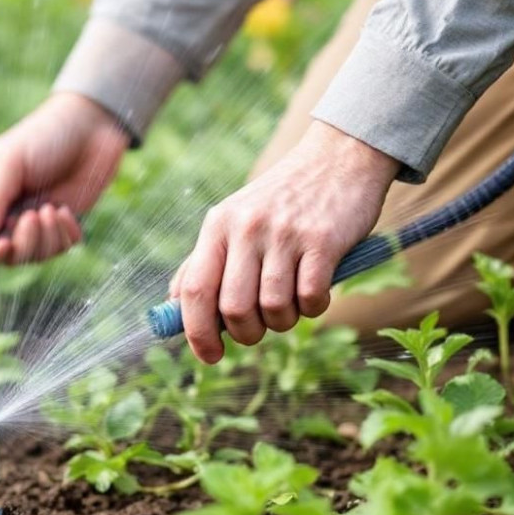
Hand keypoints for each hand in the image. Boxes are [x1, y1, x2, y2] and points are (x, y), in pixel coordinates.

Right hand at [0, 92, 128, 265]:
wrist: (91, 125)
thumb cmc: (43, 136)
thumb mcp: (10, 164)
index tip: (3, 242)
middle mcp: (1, 211)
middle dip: (18, 244)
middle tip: (32, 217)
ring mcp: (30, 219)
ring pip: (30, 256)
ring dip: (44, 238)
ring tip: (52, 209)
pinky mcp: (59, 224)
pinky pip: (59, 249)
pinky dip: (64, 235)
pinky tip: (66, 210)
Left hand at [170, 121, 398, 362]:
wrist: (338, 157)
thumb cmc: (281, 200)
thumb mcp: (233, 219)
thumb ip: (205, 261)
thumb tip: (174, 308)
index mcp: (217, 226)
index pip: (194, 290)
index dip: (197, 332)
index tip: (209, 357)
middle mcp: (246, 228)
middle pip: (233, 308)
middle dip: (246, 334)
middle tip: (259, 329)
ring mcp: (285, 234)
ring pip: (273, 308)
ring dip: (283, 322)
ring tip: (290, 307)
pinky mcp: (323, 240)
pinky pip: (311, 297)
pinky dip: (314, 308)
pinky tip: (315, 293)